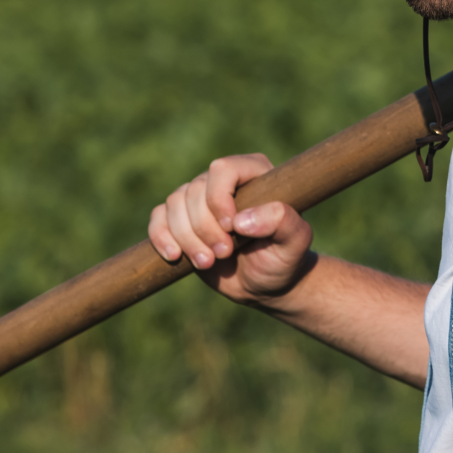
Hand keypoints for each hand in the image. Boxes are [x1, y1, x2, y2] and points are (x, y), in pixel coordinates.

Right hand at [147, 153, 316, 304]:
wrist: (265, 283)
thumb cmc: (284, 258)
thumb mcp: (295, 242)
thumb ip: (282, 222)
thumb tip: (241, 220)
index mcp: (254, 173)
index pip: (223, 170)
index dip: (219, 199)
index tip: (232, 229)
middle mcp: (223, 181)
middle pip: (194, 191)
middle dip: (205, 228)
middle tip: (224, 255)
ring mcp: (199, 200)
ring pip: (174, 204)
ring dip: (186, 238)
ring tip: (207, 262)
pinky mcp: (181, 220)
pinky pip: (158, 218)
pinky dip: (161, 237)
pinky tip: (174, 257)